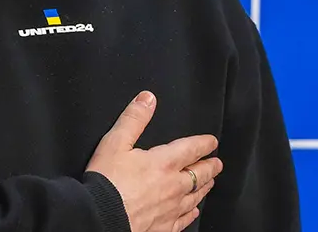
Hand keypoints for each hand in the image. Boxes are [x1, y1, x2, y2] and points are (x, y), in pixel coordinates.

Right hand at [86, 91, 222, 231]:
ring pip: (195, 196)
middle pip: (200, 174)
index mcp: (163, 162)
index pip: (192, 149)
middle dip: (210, 167)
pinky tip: (193, 211)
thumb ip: (133, 119)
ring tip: (210, 183)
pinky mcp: (164, 227)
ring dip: (204, 187)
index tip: (212, 142)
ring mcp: (171, 209)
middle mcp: (173, 186)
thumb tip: (147, 99)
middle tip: (217, 163)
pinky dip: (191, 213)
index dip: (205, 143)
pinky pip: (184, 220)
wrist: (100, 219)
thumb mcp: (115, 143)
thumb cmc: (106, 183)